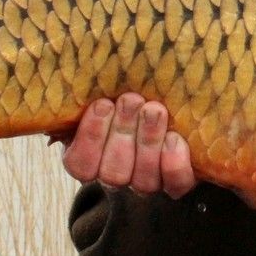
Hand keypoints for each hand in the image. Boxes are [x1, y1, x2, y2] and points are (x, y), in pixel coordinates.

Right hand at [58, 93, 196, 196]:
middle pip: (113, 173)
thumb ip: (92, 91)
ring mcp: (147, 182)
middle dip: (122, 132)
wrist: (167, 105)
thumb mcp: (104, 93)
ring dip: (148, 142)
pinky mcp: (177, 183)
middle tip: (132, 100)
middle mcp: (116, 176)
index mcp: (89, 158)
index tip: (103, 104)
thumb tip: (78, 70)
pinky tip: (175, 138)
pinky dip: (175, 164)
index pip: (80, 164)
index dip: (90, 137)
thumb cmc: (127, 94)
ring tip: (155, 110)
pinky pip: (176, 185)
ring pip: (144, 181)